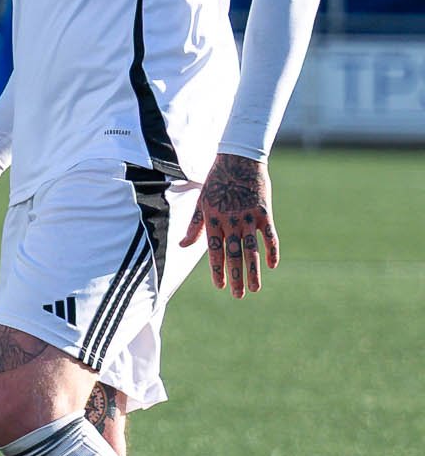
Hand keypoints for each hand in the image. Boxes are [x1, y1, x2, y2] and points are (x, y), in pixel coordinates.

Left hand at [179, 152, 276, 297]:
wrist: (239, 160)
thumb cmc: (217, 181)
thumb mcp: (202, 202)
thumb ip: (194, 226)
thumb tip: (182, 246)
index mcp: (213, 220)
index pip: (214, 251)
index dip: (217, 269)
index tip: (220, 286)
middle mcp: (231, 222)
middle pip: (233, 254)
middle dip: (235, 277)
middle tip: (237, 296)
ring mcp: (249, 218)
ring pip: (251, 250)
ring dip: (253, 270)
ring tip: (255, 289)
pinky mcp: (264, 212)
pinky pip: (270, 236)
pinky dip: (273, 250)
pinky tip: (273, 266)